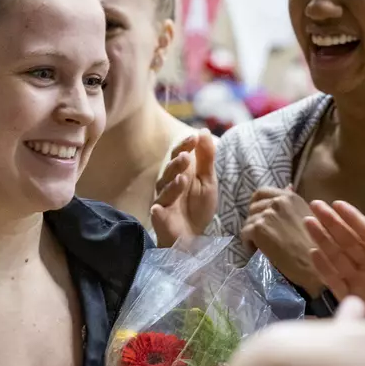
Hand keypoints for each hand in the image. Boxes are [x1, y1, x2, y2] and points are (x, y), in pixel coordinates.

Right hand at [150, 130, 217, 245]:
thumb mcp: (207, 180)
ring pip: (164, 190)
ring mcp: (163, 201)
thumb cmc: (198, 206)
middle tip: (186, 158)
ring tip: (182, 179)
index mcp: (180, 172)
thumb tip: (203, 130)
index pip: (179, 155)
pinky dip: (157, 210)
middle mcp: (168, 184)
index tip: (194, 138)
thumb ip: (206, 157)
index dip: (184, 146)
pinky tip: (158, 208)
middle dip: (177, 164)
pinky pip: (157, 213)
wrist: (194, 235)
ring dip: (172, 185)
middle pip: (169, 171)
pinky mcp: (161, 218)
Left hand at [239, 187, 317, 290]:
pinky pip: (244, 234)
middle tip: (262, 234)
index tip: (260, 217)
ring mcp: (267, 214)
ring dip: (252, 233)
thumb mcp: (308, 215)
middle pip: (253, 207)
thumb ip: (293, 203)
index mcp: (290, 197)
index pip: (262, 192)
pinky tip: (258, 251)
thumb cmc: (316, 244)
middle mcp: (277, 201)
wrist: (315, 264)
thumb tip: (288, 186)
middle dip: (255, 220)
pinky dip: (248, 244)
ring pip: (248, 221)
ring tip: (262, 245)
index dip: (258, 205)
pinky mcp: (258, 229)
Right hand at [304, 201, 364, 314]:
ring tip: (308, 222)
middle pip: (348, 242)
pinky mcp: (354, 302)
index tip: (337, 203)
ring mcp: (361, 285)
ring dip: (323, 240)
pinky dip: (324, 268)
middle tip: (314, 205)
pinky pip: (335, 282)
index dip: (352, 219)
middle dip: (331, 224)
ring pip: (337, 257)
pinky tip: (313, 253)